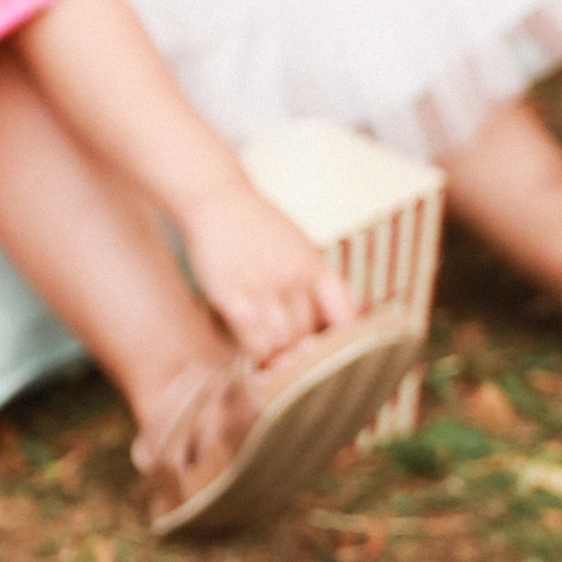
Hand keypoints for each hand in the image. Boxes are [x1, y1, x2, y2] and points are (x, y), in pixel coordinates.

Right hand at [179, 179, 350, 366]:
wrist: (217, 199)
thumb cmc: (255, 225)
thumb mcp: (297, 246)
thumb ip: (312, 281)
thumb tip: (324, 322)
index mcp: (315, 266)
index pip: (344, 317)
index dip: (342, 343)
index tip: (334, 355)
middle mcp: (295, 279)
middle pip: (308, 336)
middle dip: (300, 353)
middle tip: (291, 362)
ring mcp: (264, 289)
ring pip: (283, 344)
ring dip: (278, 357)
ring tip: (271, 362)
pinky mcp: (233, 298)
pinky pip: (254, 342)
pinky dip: (257, 355)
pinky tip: (254, 354)